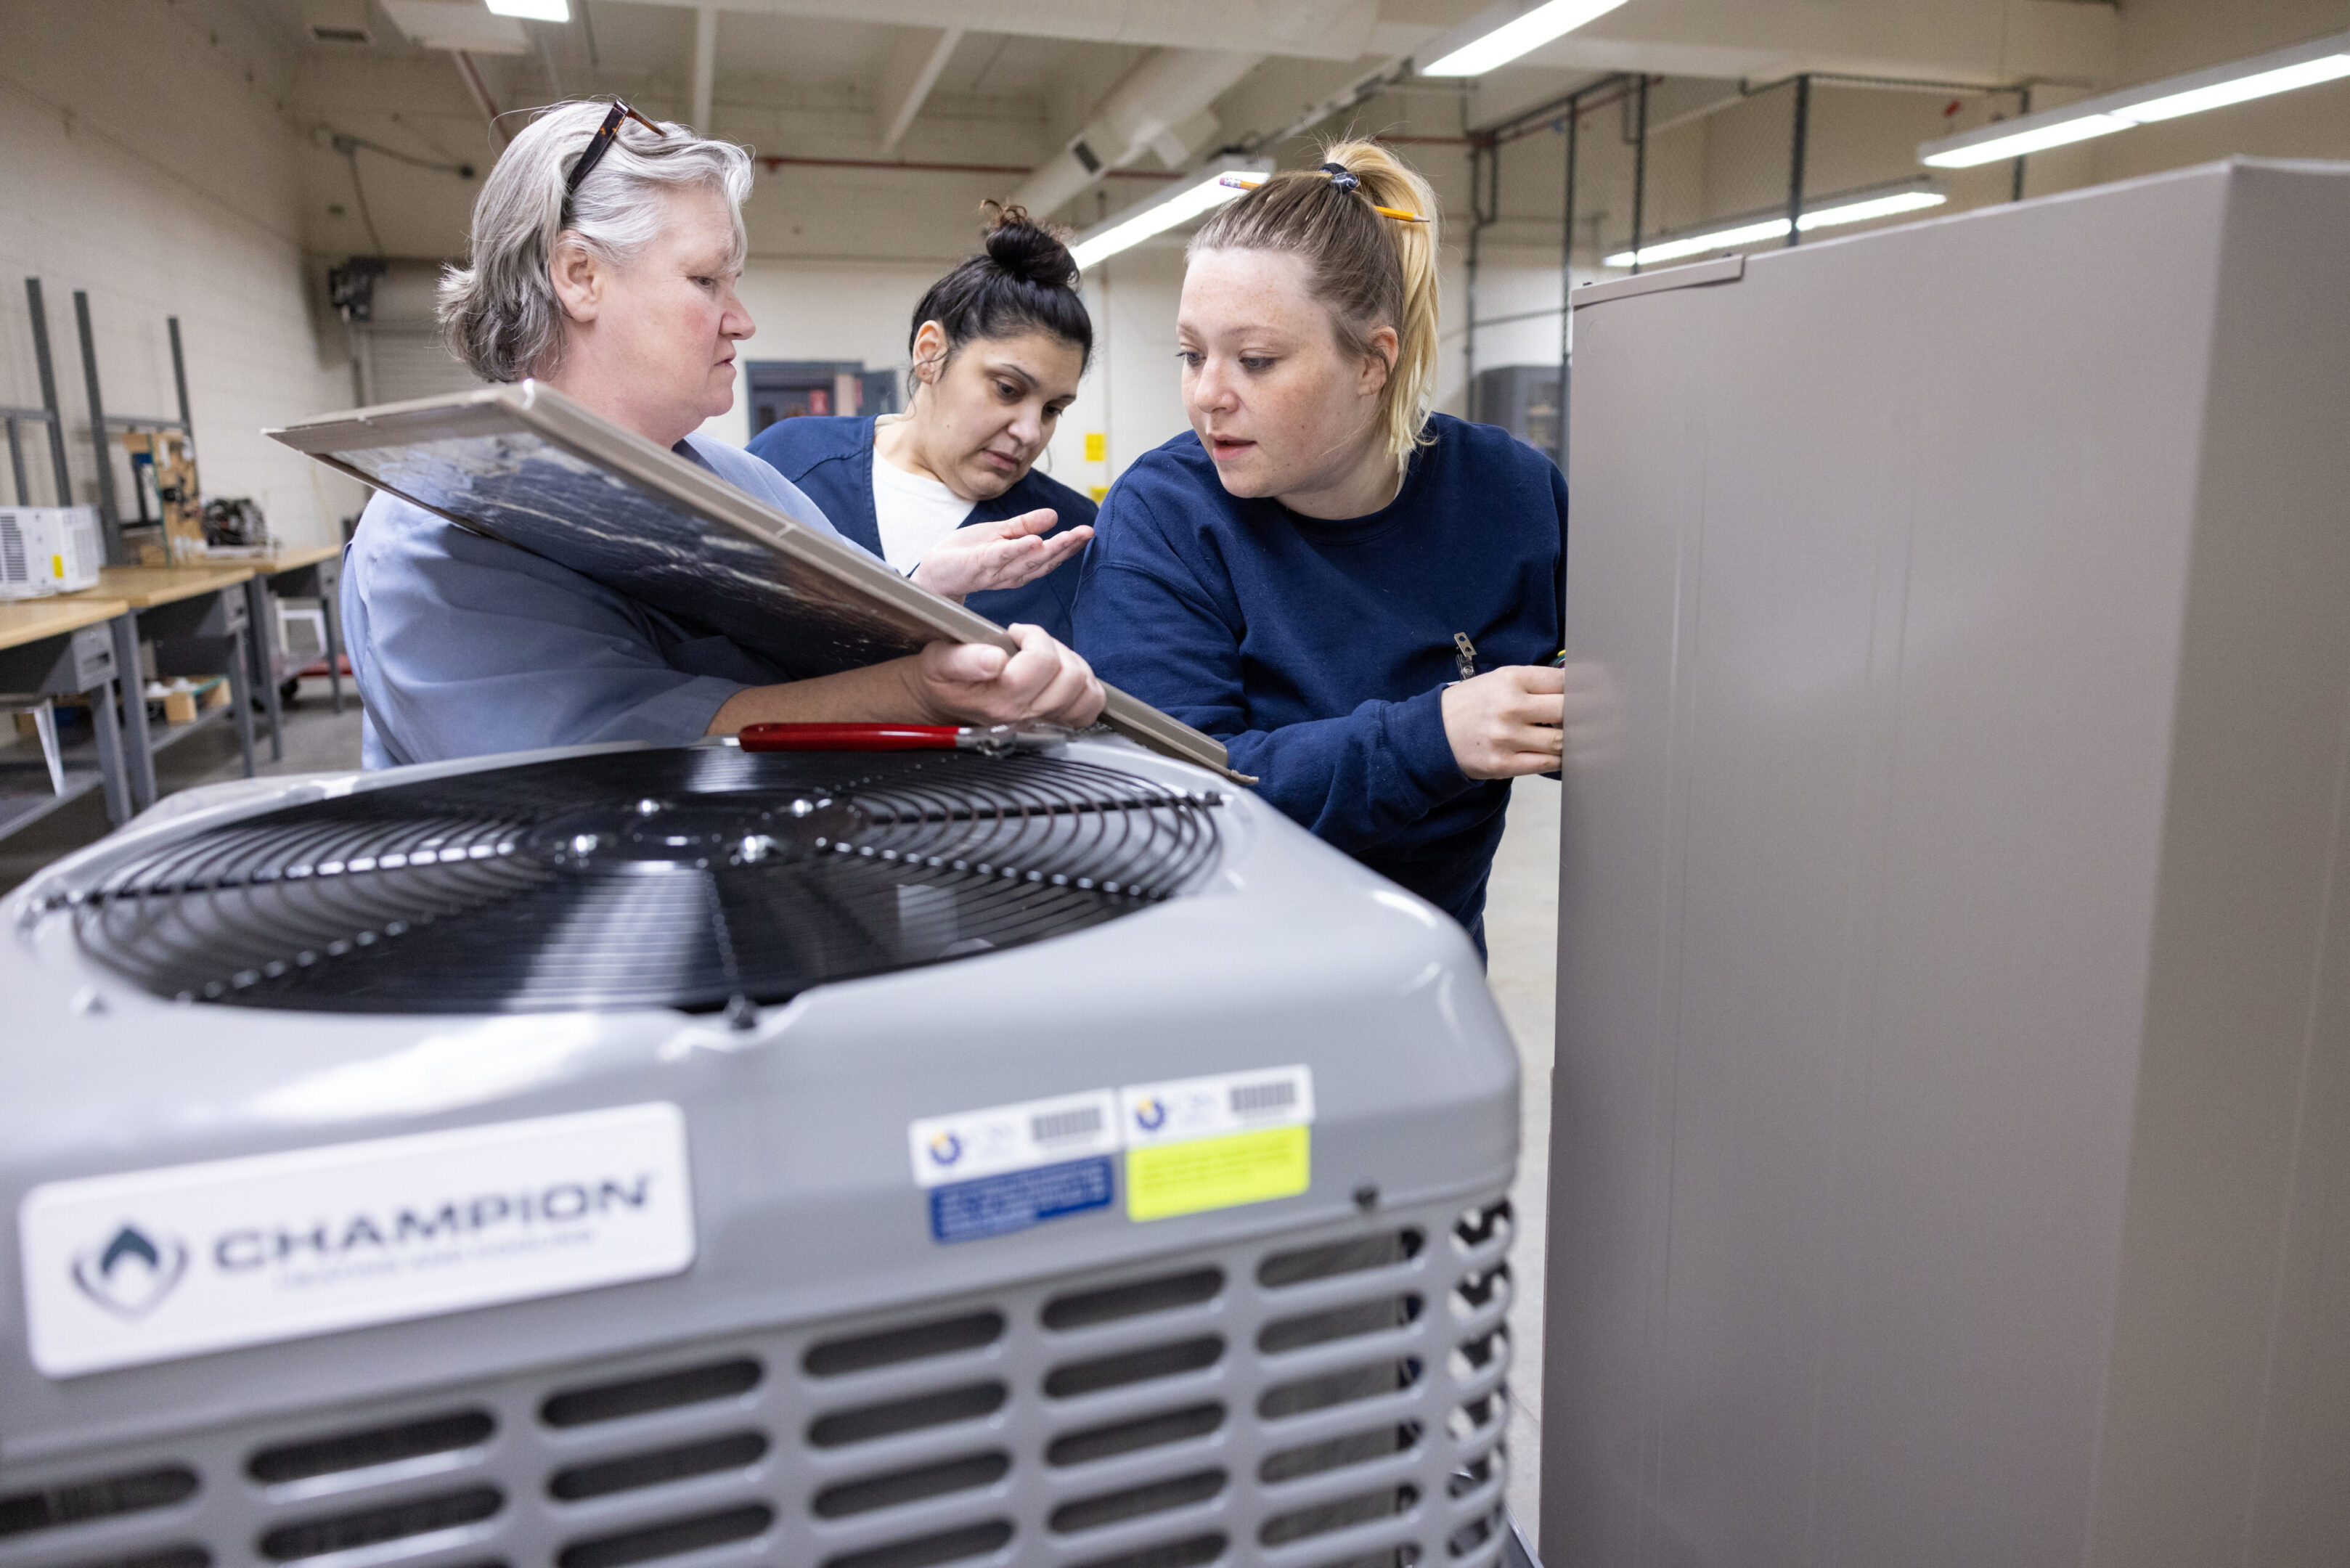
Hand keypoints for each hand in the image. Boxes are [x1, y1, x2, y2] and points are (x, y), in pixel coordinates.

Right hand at [902, 623, 1104, 728]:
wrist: (942, 706)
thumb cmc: (943, 679)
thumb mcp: (939, 661)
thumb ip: (964, 659)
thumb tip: (995, 659)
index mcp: (1000, 699)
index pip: (1043, 662)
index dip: (1034, 636)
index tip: (1015, 633)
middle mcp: (1027, 717)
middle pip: (1072, 676)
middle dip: (1055, 649)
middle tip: (1031, 646)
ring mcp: (1045, 724)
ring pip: (1087, 691)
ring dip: (1072, 665)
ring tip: (1046, 660)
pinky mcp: (1058, 726)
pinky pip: (1091, 706)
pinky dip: (1084, 686)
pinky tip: (1061, 677)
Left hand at [910, 509, 1092, 601]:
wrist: (933, 571)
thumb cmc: (965, 553)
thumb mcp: (999, 533)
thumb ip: (1025, 526)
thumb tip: (1054, 515)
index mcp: (1019, 565)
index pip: (1048, 555)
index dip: (1069, 545)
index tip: (1088, 532)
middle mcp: (1011, 573)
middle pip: (1043, 561)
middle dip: (1067, 547)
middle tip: (1087, 534)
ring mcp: (995, 571)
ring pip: (1027, 561)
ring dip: (1050, 549)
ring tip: (1070, 536)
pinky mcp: (977, 565)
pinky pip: (1000, 557)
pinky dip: (1017, 550)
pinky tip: (1033, 542)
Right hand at [1441, 661, 1620, 779]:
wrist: (1432, 735)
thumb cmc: (1470, 705)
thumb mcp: (1499, 680)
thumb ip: (1536, 682)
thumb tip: (1578, 686)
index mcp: (1511, 679)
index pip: (1565, 682)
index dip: (1591, 688)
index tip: (1608, 692)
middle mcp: (1511, 707)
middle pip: (1570, 711)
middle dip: (1594, 715)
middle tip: (1613, 717)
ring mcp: (1508, 738)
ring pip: (1563, 741)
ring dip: (1582, 741)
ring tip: (1596, 739)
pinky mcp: (1504, 764)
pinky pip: (1547, 763)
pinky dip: (1564, 760)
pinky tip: (1572, 756)